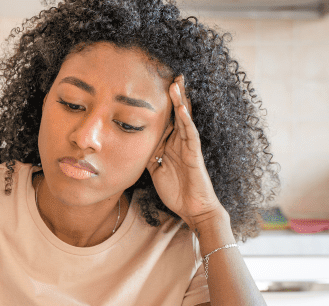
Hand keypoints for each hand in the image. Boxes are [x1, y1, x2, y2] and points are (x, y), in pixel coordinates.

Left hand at [147, 75, 225, 228]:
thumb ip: (149, 155)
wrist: (192, 209)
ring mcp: (189, 147)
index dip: (162, 104)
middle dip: (175, 94)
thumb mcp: (156, 170)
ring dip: (181, 101)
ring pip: (185, 119)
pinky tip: (183, 108)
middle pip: (178, 113)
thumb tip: (134, 145)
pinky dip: (187, 121)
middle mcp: (181, 142)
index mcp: (171, 145)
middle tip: (172, 73)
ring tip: (177, 82)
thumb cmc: (176, 191)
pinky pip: (191, 135)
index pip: (166, 120)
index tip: (154, 86)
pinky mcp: (195, 155)